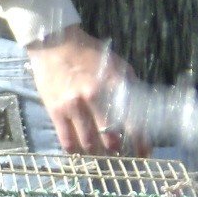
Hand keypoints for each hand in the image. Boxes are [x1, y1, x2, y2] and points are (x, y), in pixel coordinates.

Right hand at [27, 27, 131, 155]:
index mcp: (114, 84)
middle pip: (111, 138)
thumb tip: (142, 109)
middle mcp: (94, 96)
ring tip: (99, 151)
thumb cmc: (88, 53)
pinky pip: (67, 140)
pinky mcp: (55, 110)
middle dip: (116, 148)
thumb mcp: (116, 64)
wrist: (54, 43)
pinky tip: (79, 150)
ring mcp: (73, 105)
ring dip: (97, 151)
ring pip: (89, 143)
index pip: (133, 121)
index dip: (140, 142)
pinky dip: (75, 150)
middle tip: (118, 151)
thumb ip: (130, 86)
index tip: (143, 153)